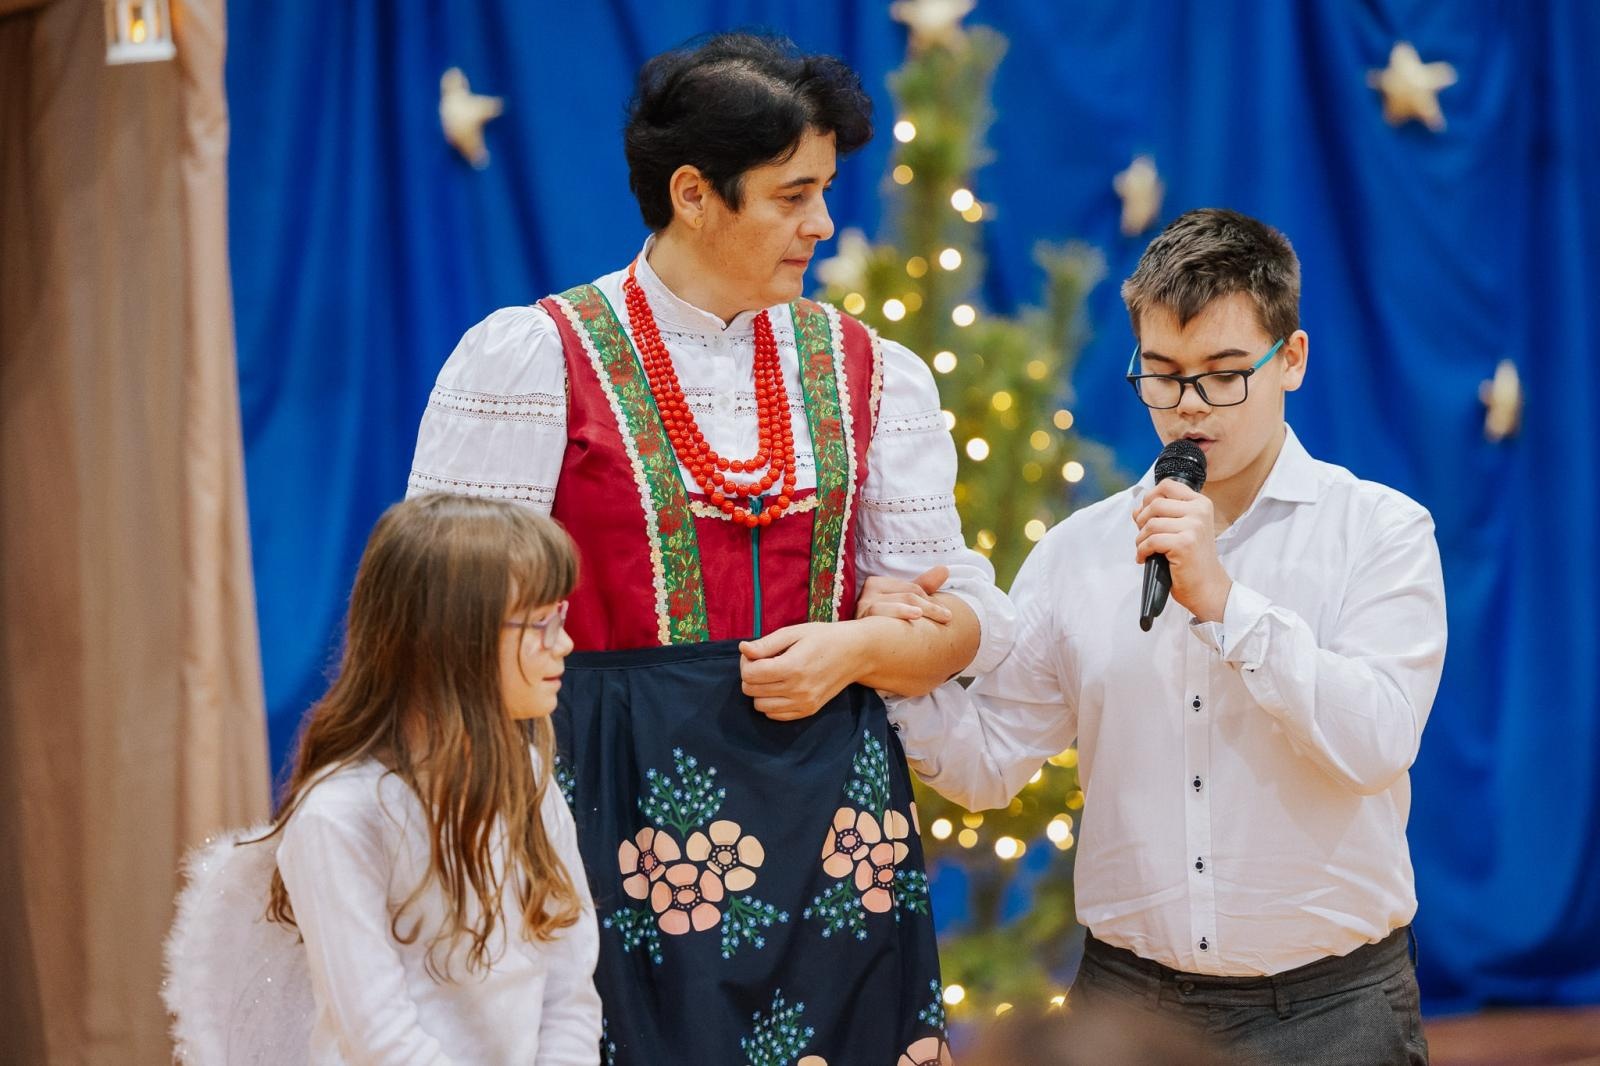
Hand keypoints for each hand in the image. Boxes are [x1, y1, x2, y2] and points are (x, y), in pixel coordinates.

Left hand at [738, 622, 864, 720]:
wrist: (856, 653)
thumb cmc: (824, 637)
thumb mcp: (794, 632)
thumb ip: (766, 644)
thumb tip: (743, 649)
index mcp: (792, 667)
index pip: (749, 674)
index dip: (746, 661)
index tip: (755, 653)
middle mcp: (797, 689)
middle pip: (751, 690)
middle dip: (750, 675)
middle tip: (763, 661)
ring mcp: (804, 703)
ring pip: (760, 706)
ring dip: (759, 690)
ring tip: (772, 675)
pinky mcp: (809, 710)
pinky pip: (775, 715)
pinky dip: (771, 703)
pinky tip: (781, 687)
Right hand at [854, 565, 952, 622]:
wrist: (855, 651)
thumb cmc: (880, 626)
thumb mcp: (901, 604)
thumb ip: (922, 587)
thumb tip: (945, 569)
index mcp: (878, 584)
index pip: (912, 588)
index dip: (932, 600)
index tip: (947, 614)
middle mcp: (868, 592)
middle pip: (908, 595)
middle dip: (931, 606)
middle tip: (949, 618)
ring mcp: (863, 606)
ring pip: (900, 602)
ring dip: (924, 610)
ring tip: (942, 616)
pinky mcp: (860, 620)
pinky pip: (883, 613)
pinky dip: (901, 612)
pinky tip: (917, 615)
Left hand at [1133, 480, 1230, 621]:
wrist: (1207, 587)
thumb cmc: (1192, 560)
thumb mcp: (1180, 531)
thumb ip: (1161, 516)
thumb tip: (1136, 509)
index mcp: (1200, 503)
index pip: (1167, 485)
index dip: (1149, 497)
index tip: (1145, 514)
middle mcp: (1199, 511)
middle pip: (1155, 503)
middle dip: (1142, 521)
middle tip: (1143, 537)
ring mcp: (1194, 527)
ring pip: (1151, 523)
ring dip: (1140, 539)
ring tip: (1144, 550)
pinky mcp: (1184, 543)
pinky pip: (1151, 541)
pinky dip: (1142, 550)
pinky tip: (1145, 558)